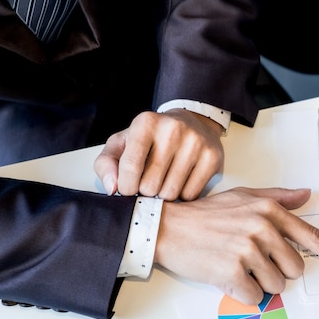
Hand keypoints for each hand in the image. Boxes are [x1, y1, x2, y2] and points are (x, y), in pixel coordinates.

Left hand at [94, 109, 223, 200]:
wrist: (193, 122)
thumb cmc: (152, 138)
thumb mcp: (122, 143)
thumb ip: (106, 163)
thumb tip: (112, 188)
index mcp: (146, 122)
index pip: (130, 167)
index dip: (126, 187)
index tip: (128, 189)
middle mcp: (173, 129)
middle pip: (151, 185)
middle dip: (146, 191)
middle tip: (150, 183)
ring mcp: (196, 143)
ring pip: (171, 193)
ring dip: (164, 196)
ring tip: (165, 182)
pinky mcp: (212, 157)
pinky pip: (191, 194)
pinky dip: (183, 196)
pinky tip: (181, 181)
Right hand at [154, 187, 318, 303]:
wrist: (170, 227)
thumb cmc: (207, 214)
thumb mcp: (245, 196)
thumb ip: (279, 197)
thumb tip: (306, 194)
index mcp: (270, 210)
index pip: (312, 236)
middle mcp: (263, 228)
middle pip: (295, 269)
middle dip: (277, 270)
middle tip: (252, 258)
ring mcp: (248, 249)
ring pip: (277, 286)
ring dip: (259, 282)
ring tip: (238, 264)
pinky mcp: (233, 271)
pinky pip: (255, 296)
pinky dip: (244, 292)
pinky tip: (228, 274)